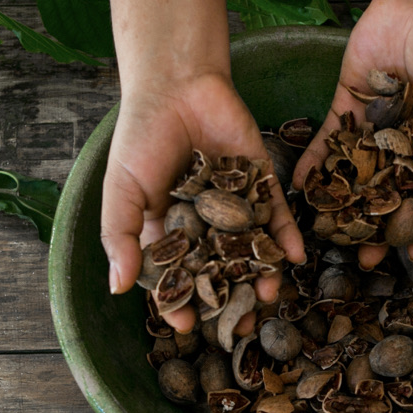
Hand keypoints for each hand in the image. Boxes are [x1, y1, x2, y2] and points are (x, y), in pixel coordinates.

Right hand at [102, 70, 305, 331]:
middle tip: (240, 326)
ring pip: (252, 251)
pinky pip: (277, 217)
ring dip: (262, 275)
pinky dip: (287, 237)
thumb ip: (121, 237)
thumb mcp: (122, 191)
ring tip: (268, 295)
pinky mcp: (262, 185)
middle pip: (220, 273)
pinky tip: (295, 258)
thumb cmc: (141, 138)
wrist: (177, 85)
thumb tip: (117, 289)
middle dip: (230, 301)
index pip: (176, 278)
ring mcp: (236, 208)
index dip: (180, 302)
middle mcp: (205, 227)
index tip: (188, 324)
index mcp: (168, 233)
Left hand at [292, 0, 412, 265]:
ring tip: (327, 235)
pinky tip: (299, 190)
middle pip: (388, 196)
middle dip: (377, 228)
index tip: (411, 257)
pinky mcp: (346, 111)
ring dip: (343, 206)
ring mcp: (373, 131)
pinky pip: (328, 144)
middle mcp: (402, 145)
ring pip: (356, 177)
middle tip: (362, 258)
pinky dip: (314, 165)